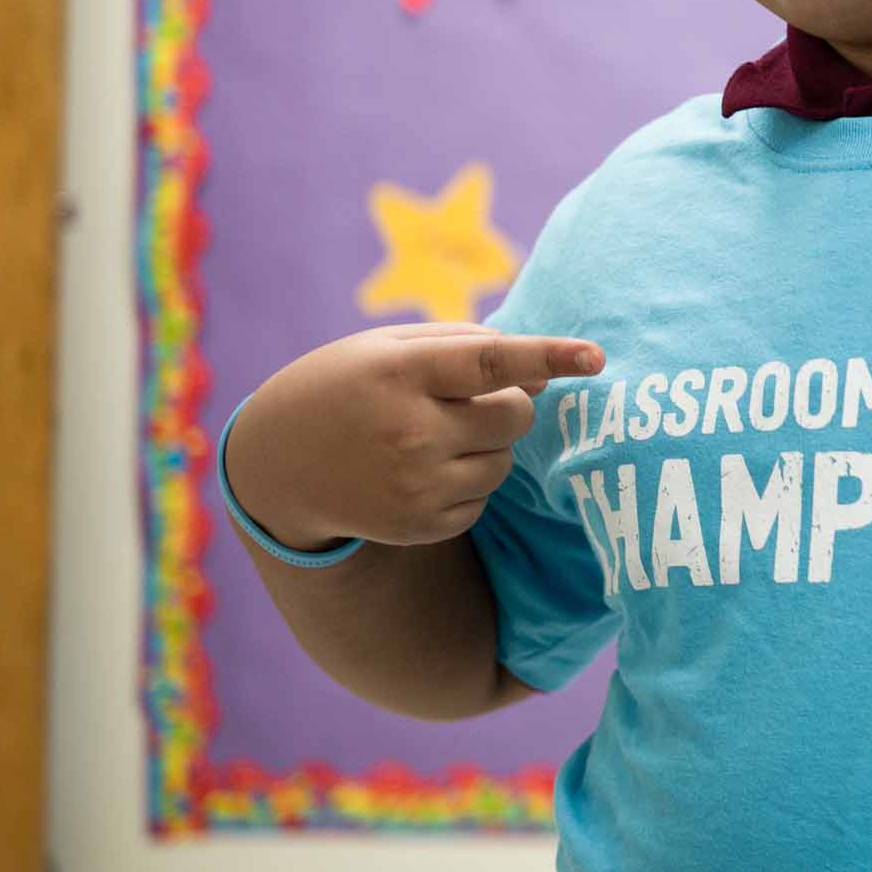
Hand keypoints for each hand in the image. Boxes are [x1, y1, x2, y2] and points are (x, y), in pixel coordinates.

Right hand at [228, 324, 605, 551]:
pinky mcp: (420, 524)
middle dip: (510, 405)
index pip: (491, 362)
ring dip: (487, 445)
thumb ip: (468, 347)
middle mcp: (410, 430)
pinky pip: (483, 499)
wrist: (276, 463)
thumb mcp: (389, 347)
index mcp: (402, 372)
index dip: (548, 357)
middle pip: (516, 415)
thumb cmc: (347, 387)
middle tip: (462, 403)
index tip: (596, 358)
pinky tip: (419, 471)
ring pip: (504, 460)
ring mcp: (414, 484)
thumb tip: (545, 377)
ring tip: (431, 437)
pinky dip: (466, 483)